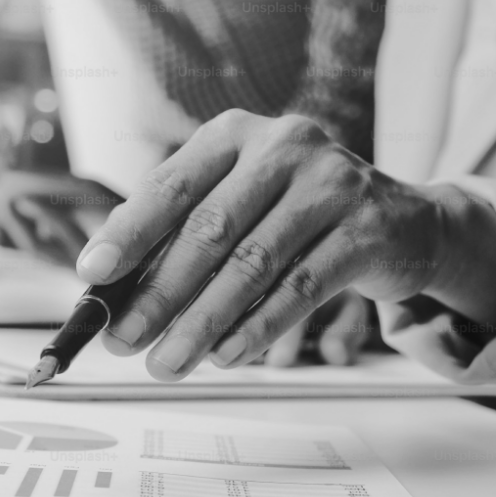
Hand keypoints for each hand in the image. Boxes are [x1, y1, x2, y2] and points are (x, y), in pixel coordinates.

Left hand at [73, 109, 457, 381]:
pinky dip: (257, 328)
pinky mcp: (366, 229)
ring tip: (167, 363)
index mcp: (235, 134)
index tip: (92, 275)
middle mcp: (283, 146)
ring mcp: (331, 184)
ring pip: (253, 264)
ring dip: (202, 322)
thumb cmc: (297, 215)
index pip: (170, 184)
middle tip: (123, 341)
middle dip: (159, 293)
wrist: (404, 223)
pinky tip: (225, 356)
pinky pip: (301, 288)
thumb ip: (180, 234)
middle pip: (209, 229)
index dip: (128, 232)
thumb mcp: (238, 205)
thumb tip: (109, 290)